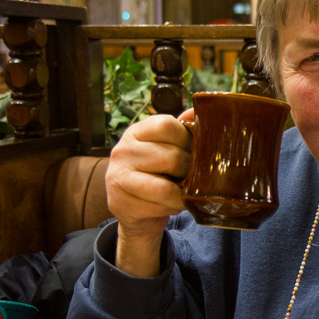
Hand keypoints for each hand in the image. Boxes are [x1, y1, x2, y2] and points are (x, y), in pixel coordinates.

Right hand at [106, 112, 192, 276]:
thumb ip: (183, 130)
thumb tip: (200, 110)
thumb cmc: (157, 173)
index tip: (191, 151)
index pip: (168, 125)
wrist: (134, 207)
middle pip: (173, 157)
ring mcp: (117, 176)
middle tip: (190, 178)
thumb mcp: (168, 148)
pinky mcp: (119, 202)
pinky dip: (172, 208)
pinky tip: (170, 204)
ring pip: (166, 188)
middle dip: (189, 172)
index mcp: (136, 131)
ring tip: (182, 193)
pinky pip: (159, 206)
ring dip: (181, 194)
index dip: (187, 140)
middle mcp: (122, 150)